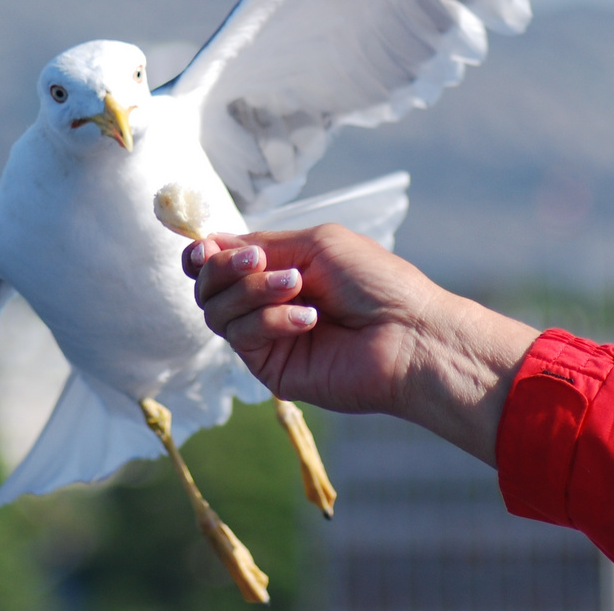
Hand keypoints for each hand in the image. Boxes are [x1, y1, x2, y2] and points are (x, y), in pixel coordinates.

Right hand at [182, 224, 538, 465]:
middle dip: (225, 268)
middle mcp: (266, 303)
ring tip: (296, 286)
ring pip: (217, 311)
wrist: (411, 335)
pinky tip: (309, 319)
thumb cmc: (376, 282)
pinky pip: (243, 336)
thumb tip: (206, 244)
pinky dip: (271, 319)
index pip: (220, 261)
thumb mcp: (316, 244)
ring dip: (252, 291)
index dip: (203, 253)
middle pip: (208, 287)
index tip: (202, 248)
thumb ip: (260, 244)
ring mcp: (267, 337)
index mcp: (278, 269)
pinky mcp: (270, 369)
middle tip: (257, 260)